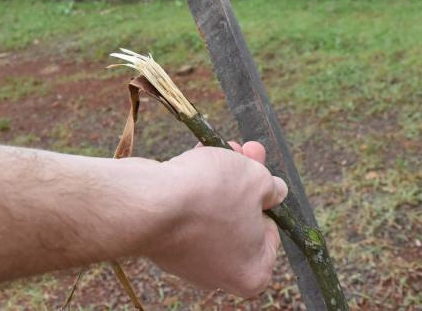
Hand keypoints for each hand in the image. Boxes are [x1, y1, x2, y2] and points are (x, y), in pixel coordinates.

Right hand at [145, 141, 286, 296]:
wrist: (147, 202)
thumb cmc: (209, 196)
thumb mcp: (255, 180)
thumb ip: (272, 186)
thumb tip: (274, 190)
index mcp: (252, 271)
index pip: (270, 232)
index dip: (267, 196)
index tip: (260, 169)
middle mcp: (220, 273)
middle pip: (240, 218)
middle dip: (242, 179)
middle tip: (243, 148)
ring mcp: (187, 260)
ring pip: (211, 212)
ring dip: (217, 179)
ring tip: (217, 148)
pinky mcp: (162, 241)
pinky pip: (185, 212)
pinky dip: (190, 187)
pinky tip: (192, 160)